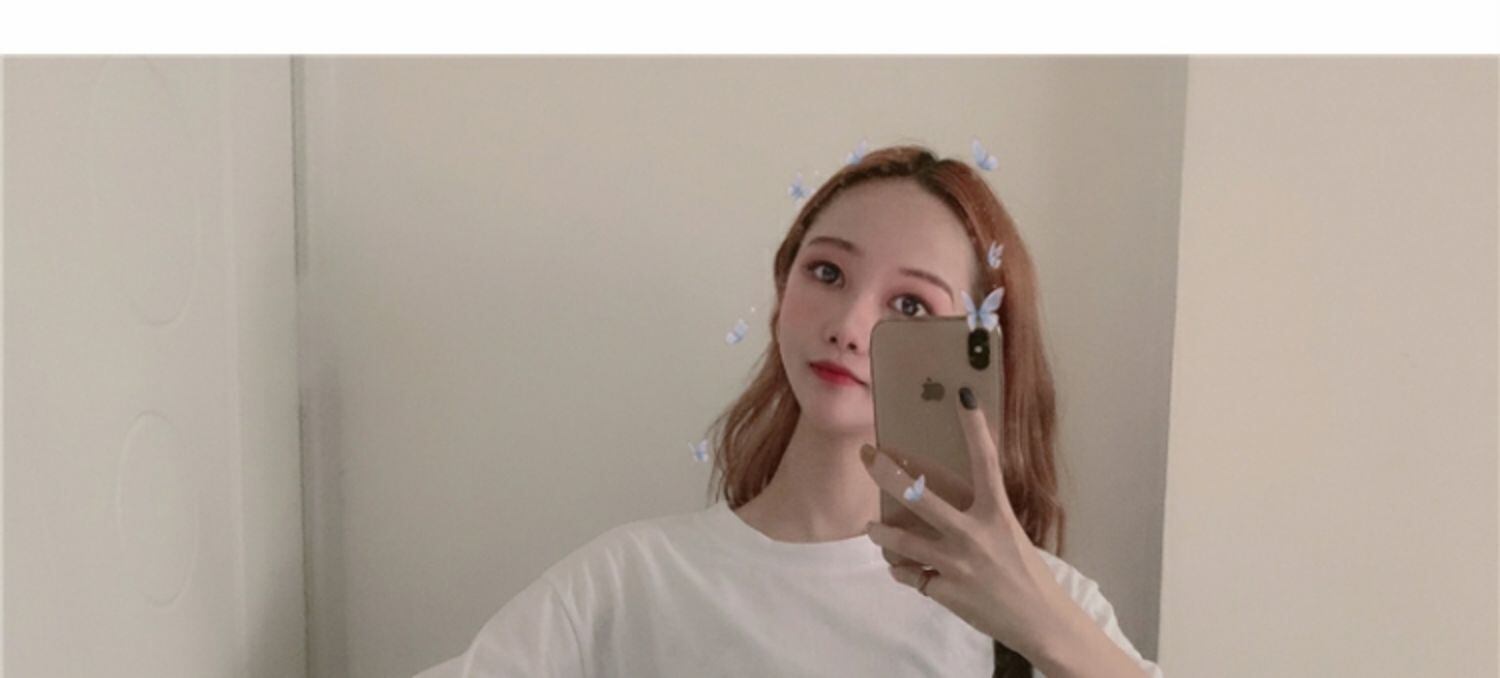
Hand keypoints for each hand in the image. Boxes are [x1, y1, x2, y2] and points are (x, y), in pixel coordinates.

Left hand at [859, 387, 1070, 657]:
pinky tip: (905, 570)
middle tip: (867, 456)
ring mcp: (956, 563)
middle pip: (919, 497)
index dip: (975, 427)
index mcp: (997, 514)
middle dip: (887, 474)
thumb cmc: (1025, 573)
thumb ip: (980, 514)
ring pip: (902, 541)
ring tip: (871, 529)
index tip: (963, 394)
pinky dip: (904, 572)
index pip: (985, 461)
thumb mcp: (1008, 534)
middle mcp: (974, 534)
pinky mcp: (944, 590)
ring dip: (881, 534)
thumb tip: (945, 496)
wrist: (1039, 621)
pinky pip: (910, 575)